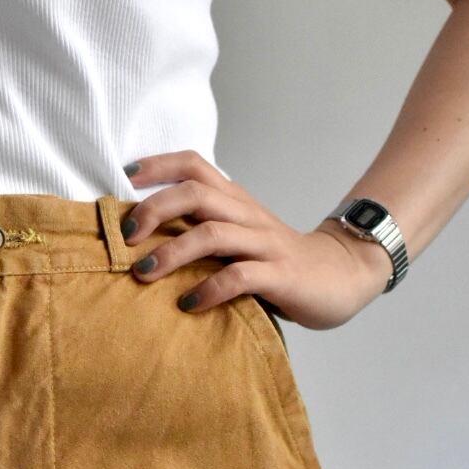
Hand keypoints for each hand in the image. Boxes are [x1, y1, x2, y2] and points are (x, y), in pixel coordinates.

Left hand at [122, 151, 391, 330]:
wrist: (343, 273)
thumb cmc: (279, 259)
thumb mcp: (240, 235)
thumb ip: (203, 229)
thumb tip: (144, 237)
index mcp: (236, 201)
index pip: (195, 165)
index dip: (159, 165)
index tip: (124, 178)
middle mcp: (247, 215)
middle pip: (196, 194)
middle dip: (155, 209)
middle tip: (126, 236)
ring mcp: (265, 245)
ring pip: (213, 234)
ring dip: (172, 252)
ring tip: (142, 272)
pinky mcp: (280, 275)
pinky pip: (240, 277)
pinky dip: (209, 289)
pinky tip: (188, 304)